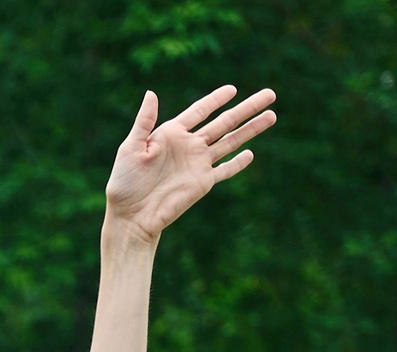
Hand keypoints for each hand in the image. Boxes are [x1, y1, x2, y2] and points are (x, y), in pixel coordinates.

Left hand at [104, 85, 274, 243]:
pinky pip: (225, 170)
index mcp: (171, 134)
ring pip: (231, 142)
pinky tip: (250, 153)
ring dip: (251, 129)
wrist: (131, 216)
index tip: (233, 89)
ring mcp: (198, 164)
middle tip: (270, 93)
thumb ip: (144, 122)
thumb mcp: (130, 148)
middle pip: (224, 122)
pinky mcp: (203, 183)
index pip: (200, 111)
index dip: (216, 99)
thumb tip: (151, 93)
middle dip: (247, 108)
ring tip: (272, 114)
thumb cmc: (124, 183)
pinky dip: (238, 163)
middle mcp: (189, 146)